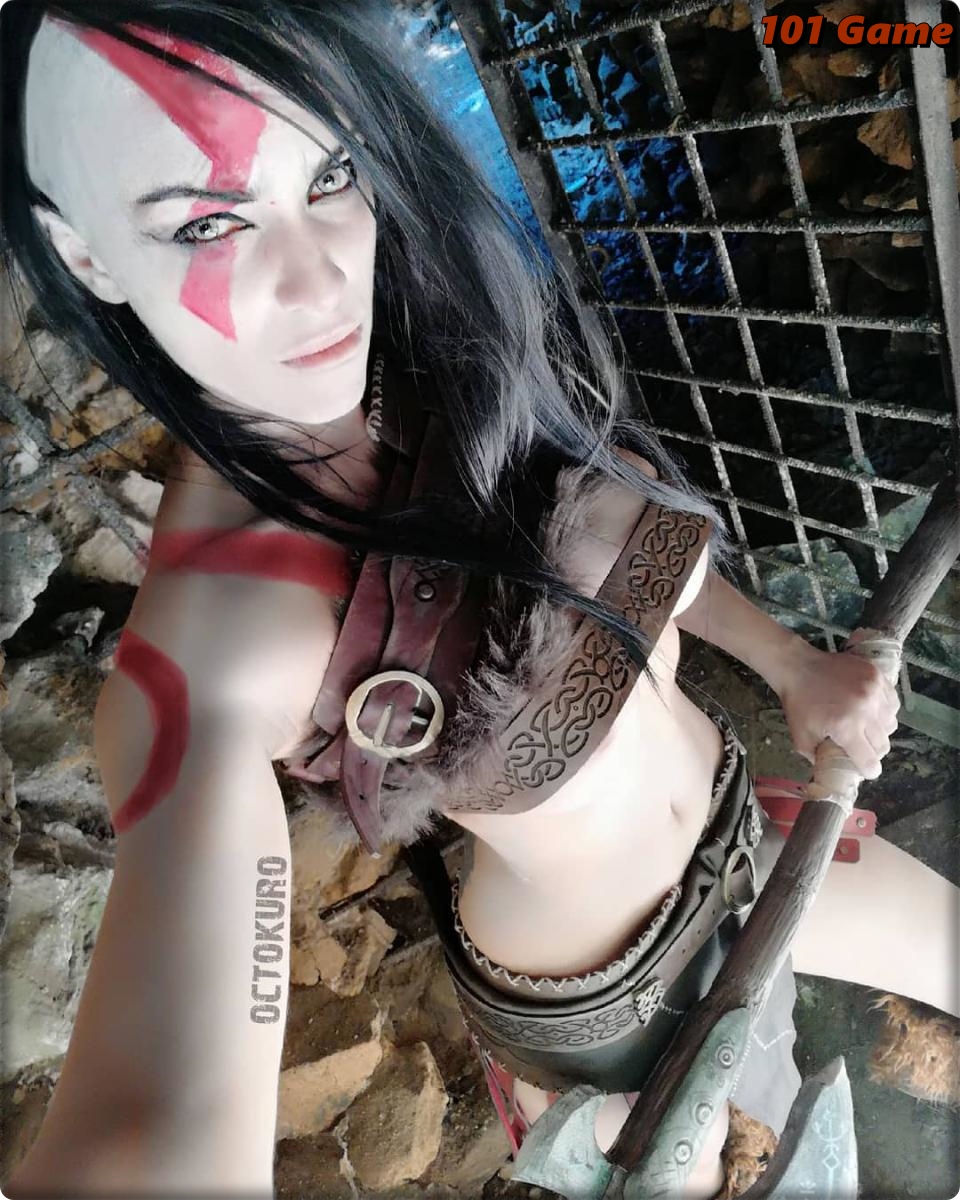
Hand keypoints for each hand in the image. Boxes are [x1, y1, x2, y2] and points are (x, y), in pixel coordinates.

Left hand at [776, 638, 899, 778]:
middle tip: (861, 746)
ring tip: (865, 725)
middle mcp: (865, 710)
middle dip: (873, 751)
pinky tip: (871, 709)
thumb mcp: (801, 739)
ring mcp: (874, 691)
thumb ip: (819, 760)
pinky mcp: (878, 676)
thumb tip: (836, 772)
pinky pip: (892, 703)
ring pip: (891, 723)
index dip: (868, 770)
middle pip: (883, 744)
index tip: (864, 768)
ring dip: (880, 730)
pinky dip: (885, 710)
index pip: (871, 761)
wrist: (799, 667)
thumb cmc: (798, 704)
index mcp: (846, 727)